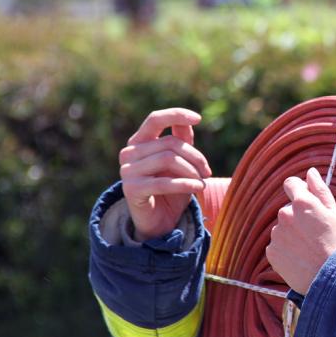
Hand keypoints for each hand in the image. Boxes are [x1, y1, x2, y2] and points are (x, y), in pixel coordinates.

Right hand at [119, 108, 212, 240]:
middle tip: (207, 172)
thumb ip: (181, 141)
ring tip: (203, 182)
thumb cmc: (170, 189)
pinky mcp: (131, 190)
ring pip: (168, 159)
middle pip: (170, 144)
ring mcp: (127, 171)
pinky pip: (164, 182)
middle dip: (195, 157)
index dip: (176, 115)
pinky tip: (198, 187)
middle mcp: (129, 153)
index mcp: (139, 141)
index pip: (155, 119)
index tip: (198, 118)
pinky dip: (186, 184)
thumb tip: (187, 121)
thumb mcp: (180, 163)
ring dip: (192, 171)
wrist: (158, 221)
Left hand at [267, 168, 335, 294]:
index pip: (291, 184)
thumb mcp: (335, 214)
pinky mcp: (271, 252)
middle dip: (298, 218)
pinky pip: (277, 246)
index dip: (299, 191)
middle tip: (315, 235)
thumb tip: (310, 172)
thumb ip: (320, 190)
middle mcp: (285, 214)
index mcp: (302, 202)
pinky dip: (286, 250)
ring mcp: (277, 234)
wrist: (332, 277)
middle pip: (288, 210)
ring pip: (283, 229)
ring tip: (309, 249)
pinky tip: (300, 258)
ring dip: (292, 235)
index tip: (306, 202)